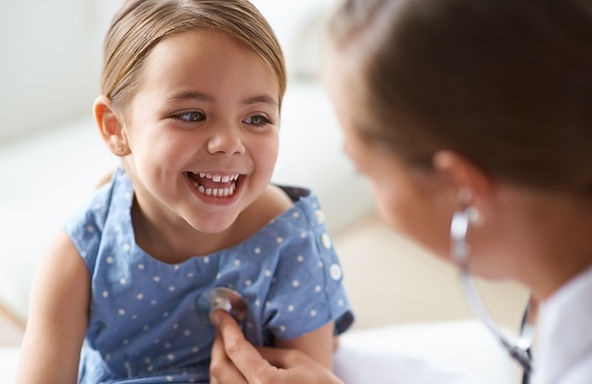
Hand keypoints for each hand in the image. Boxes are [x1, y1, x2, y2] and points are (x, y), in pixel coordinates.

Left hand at [209, 310, 342, 383]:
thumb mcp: (296, 360)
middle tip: (222, 328)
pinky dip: (224, 378)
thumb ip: (265, 351)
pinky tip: (232, 367)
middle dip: (217, 344)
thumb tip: (242, 343)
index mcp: (265, 382)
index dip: (226, 328)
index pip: (235, 349)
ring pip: (217, 383)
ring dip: (219, 362)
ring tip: (226, 345)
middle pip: (219, 368)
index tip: (219, 314)